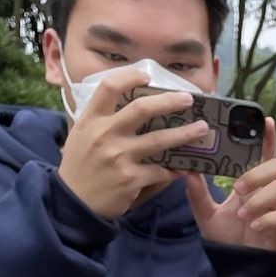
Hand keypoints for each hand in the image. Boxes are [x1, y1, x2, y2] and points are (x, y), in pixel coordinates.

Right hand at [57, 67, 205, 219]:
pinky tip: (183, 168)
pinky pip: (161, 171)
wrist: (73, 202)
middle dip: (170, 102)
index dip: (129, 77)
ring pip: (160, 140)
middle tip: (189, 99)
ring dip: (185, 134)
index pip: (109, 88)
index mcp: (91, 119)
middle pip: (142, 109)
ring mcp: (119, 156)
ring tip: (202, 129)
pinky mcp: (131, 178)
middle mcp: (104, 134)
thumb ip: (102, 119)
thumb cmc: (80, 165)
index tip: (147, 75)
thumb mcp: (81, 135)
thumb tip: (131, 104)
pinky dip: (174, 170)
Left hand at [186, 119, 275, 252]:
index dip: (266, 138)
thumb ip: (197, 193)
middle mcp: (268, 192)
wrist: (240, 267)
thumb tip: (185, 170)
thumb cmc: (228, 238)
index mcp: (251, 184)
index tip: (266, 120)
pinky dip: (267, 219)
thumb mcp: (206, 214)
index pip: (261, 155)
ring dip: (259, 199)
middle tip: (238, 188)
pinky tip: (254, 226)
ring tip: (243, 214)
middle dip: (258, 173)